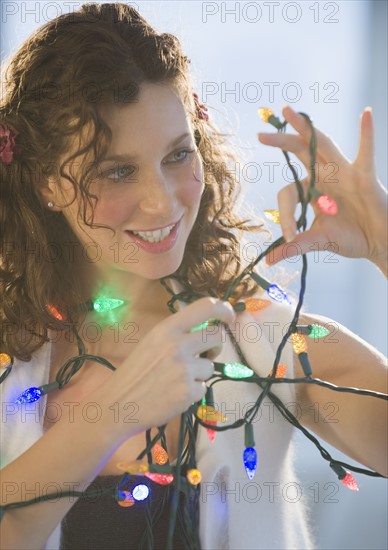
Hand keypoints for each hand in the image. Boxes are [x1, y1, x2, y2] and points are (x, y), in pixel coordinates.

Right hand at [93, 297, 234, 440]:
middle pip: (217, 335)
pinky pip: (203, 388)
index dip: (224, 309)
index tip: (229, 317)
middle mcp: (177, 345)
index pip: (205, 307)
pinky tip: (174, 394)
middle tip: (206, 353)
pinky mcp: (188, 392)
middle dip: (215, 346)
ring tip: (176, 379)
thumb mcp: (152, 342)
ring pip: (210, 366)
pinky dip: (192, 392)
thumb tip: (206, 330)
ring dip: (199, 373)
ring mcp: (184, 369)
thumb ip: (177, 334)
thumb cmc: (136, 372)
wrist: (118, 404)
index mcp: (167, 329)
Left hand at [258, 105, 386, 271]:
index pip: (288, 193)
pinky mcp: (365, 176)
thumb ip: (294, 247)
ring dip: (306, 128)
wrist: (378, 243)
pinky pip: (366, 152)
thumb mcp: (318, 241)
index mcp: (312, 190)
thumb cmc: (350, 238)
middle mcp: (325, 176)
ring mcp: (344, 173)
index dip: (285, 215)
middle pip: (300, 153)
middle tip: (260, 135)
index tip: (289, 236)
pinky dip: (367, 134)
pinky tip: (367, 114)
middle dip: (281, 142)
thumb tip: (268, 262)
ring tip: (289, 112)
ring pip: (323, 145)